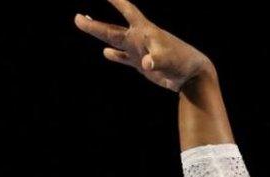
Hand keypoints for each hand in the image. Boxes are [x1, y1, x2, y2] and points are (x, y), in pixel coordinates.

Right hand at [75, 0, 211, 92]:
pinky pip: (124, 59)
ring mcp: (140, 51)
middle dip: (95, 25)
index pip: (127, 10)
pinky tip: (106, 53)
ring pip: (114, 41)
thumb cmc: (182, 63)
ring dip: (99, 34)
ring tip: (84, 22)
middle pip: (112, 29)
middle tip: (77, 18)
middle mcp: (139, 39)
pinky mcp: (142, 65)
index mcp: (145, 31)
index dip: (116, 1)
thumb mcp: (169, 60)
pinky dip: (115, 56)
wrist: (191, 76)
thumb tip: (146, 63)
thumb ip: (157, 60)